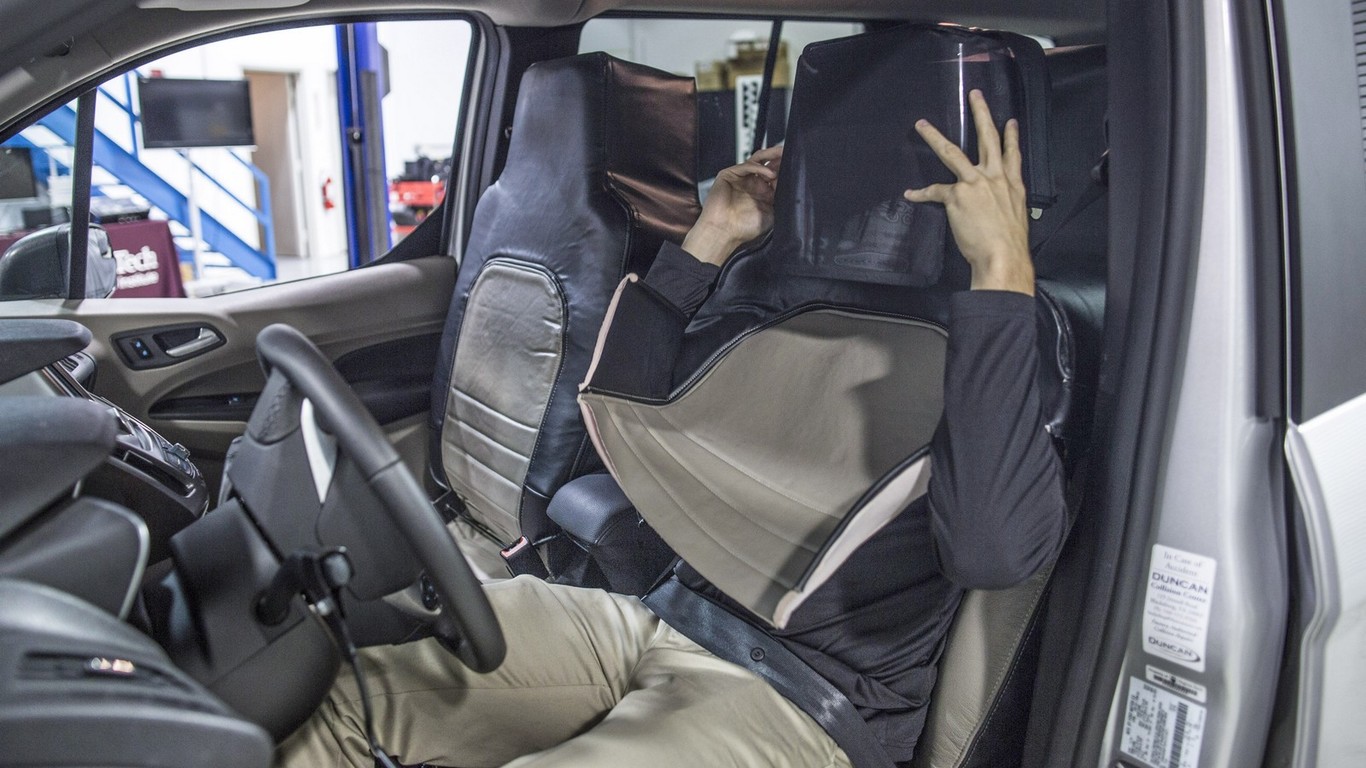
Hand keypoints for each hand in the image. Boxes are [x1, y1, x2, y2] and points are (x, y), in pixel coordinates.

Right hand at [682, 145, 784, 265]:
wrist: (724, 232)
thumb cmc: (743, 228)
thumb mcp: (771, 213)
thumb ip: (780, 198)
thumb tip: (793, 186)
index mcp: (762, 193)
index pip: (775, 175)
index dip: (785, 169)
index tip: (797, 166)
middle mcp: (751, 184)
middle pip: (767, 164)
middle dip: (778, 158)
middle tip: (790, 153)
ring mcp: (740, 178)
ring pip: (756, 160)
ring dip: (770, 155)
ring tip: (781, 153)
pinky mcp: (728, 175)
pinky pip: (745, 166)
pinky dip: (758, 167)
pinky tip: (769, 173)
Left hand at [904, 90, 1033, 294]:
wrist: (1002, 256)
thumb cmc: (1010, 244)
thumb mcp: (1017, 218)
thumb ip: (1007, 206)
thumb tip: (999, 209)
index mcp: (1013, 184)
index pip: (1013, 153)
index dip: (1011, 135)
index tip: (1010, 120)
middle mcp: (995, 177)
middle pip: (987, 138)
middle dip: (981, 114)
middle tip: (975, 94)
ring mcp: (975, 183)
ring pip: (952, 152)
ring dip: (934, 137)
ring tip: (922, 124)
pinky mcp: (957, 196)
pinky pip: (934, 191)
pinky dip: (921, 194)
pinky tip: (910, 193)